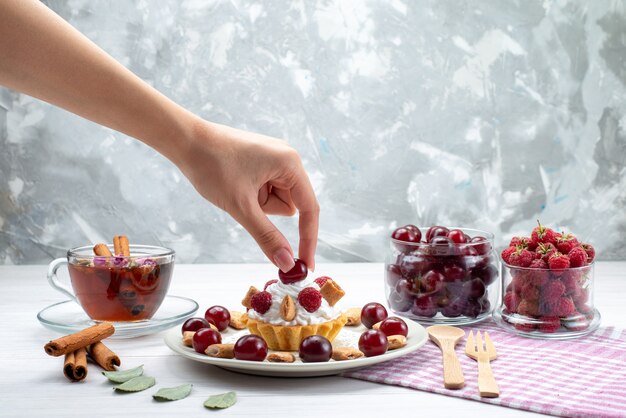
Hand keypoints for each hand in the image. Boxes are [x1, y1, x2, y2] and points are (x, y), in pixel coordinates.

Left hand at [178, 120, 319, 271]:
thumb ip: (267, 236)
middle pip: (289, 205)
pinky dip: (251, 196)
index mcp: (290, 163)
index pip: (309, 209)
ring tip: (234, 188)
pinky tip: (233, 184)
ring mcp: (274, 159)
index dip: (308, 239)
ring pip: (275, 200)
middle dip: (265, 211)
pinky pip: (265, 190)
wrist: (185, 141)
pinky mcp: (261, 163)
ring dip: (257, 204)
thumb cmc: (212, 166)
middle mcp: (287, 159)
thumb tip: (286, 263)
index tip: (306, 265)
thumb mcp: (241, 206)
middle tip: (241, 201)